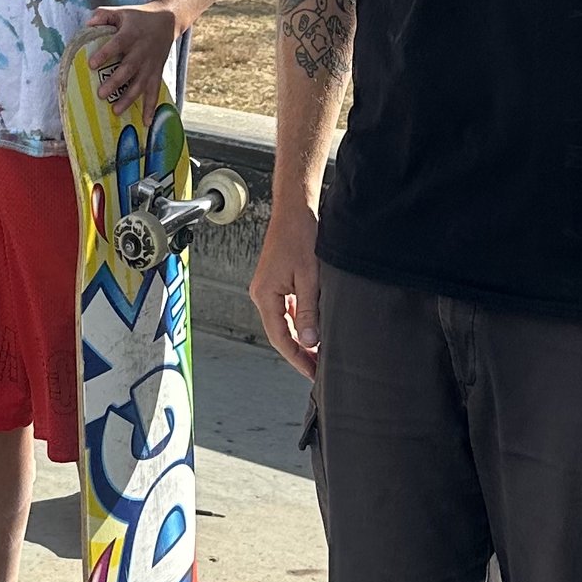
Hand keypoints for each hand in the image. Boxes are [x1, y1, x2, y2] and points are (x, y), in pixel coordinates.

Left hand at [86, 0, 180, 122]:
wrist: (168, 20)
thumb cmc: (139, 16)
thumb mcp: (122, 11)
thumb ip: (103, 15)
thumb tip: (87, 25)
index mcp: (130, 35)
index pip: (117, 45)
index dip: (105, 54)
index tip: (92, 64)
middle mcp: (141, 51)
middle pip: (128, 69)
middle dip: (115, 83)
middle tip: (101, 94)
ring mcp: (150, 64)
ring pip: (140, 84)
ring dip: (128, 99)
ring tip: (116, 111)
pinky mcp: (157, 72)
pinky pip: (154, 91)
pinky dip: (151, 107)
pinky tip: (146, 122)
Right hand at [248, 187, 320, 377]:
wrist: (295, 208)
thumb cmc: (300, 235)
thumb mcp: (309, 277)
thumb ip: (308, 311)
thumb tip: (309, 341)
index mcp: (265, 294)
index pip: (280, 337)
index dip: (297, 358)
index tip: (313, 373)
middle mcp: (262, 293)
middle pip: (279, 332)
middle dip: (299, 352)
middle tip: (319, 370)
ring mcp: (268, 287)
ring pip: (283, 321)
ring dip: (300, 337)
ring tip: (319, 354)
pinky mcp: (276, 280)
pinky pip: (286, 308)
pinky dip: (298, 321)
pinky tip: (313, 328)